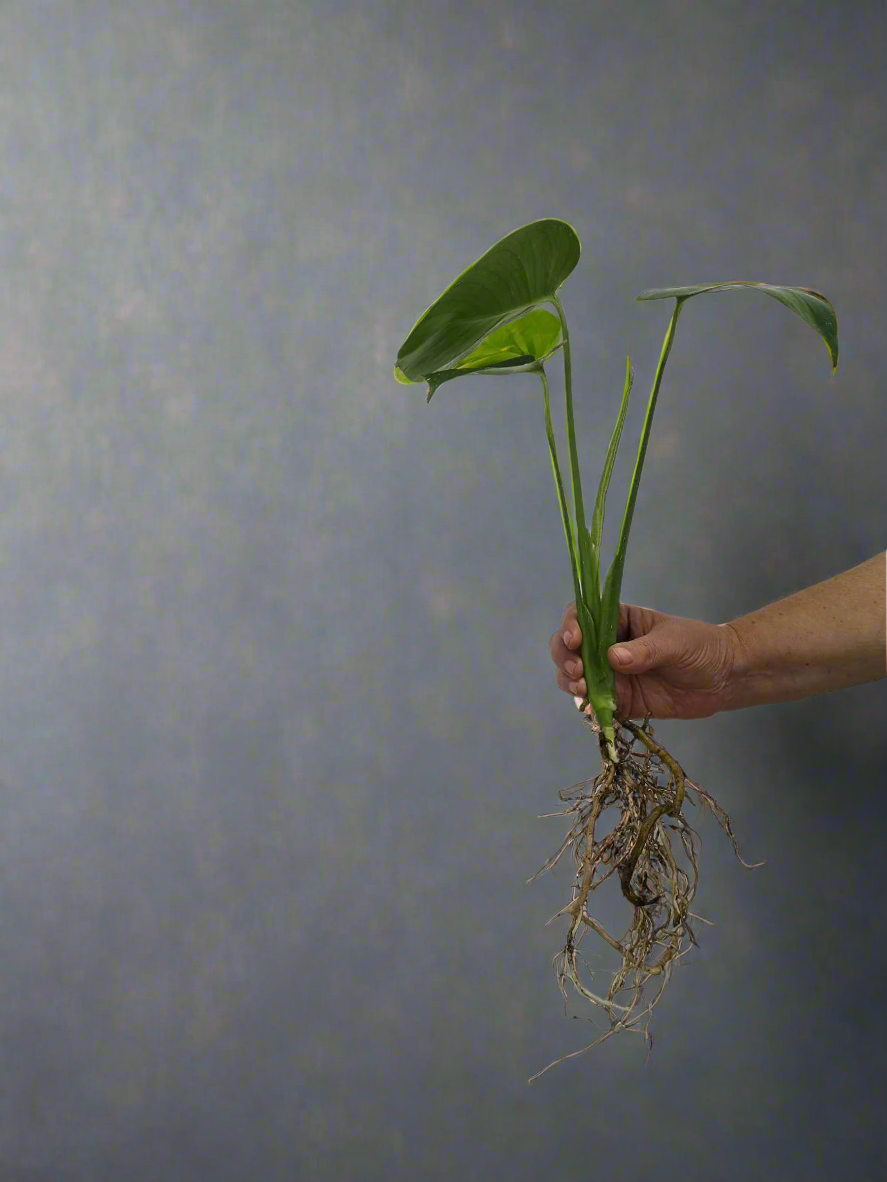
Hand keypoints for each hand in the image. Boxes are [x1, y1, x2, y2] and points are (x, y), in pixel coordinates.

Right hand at [548, 601, 740, 721]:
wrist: (725, 679)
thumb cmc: (701, 647)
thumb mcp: (675, 642)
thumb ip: (645, 650)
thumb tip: (613, 658)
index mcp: (619, 621)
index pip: (583, 615)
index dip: (571, 625)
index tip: (574, 639)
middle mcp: (608, 646)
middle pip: (569, 647)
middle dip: (565, 658)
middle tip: (578, 671)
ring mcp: (612, 675)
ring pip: (576, 677)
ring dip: (571, 683)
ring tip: (583, 691)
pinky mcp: (621, 701)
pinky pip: (596, 704)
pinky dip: (588, 707)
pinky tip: (591, 710)